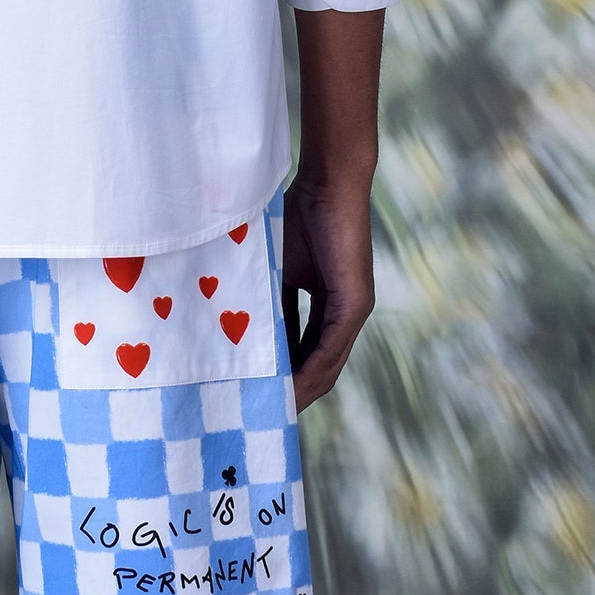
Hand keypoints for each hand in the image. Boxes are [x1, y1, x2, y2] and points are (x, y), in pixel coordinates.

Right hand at [280, 172, 374, 411]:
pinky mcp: (355, 304)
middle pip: (320, 367)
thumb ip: (270, 297)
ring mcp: (353, 311)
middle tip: (259, 411)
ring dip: (301, 389)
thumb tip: (239, 330)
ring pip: (327, 365)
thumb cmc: (298, 214)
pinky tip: (291, 387)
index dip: (285, 374)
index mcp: (328, 305)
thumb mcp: (277, 266)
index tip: (257, 393)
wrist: (327, 183)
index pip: (307, 351)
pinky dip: (311, 370)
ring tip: (271, 409)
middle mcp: (345, 314)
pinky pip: (331, 348)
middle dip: (291, 391)